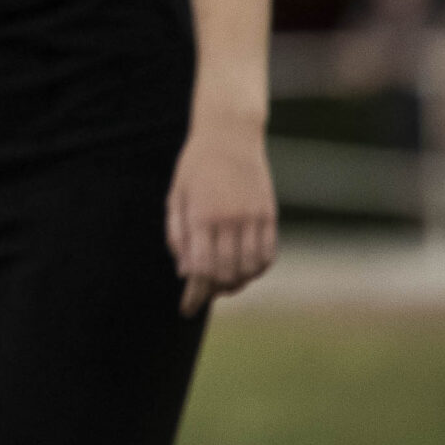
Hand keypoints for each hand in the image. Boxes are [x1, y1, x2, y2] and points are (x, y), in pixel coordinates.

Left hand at [167, 117, 277, 314]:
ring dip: (236, 283)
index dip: (193, 294)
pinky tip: (245, 272)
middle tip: (203, 296)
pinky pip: (268, 254)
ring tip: (223, 285)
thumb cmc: (194, 166)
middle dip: (213, 292)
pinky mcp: (269, 215)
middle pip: (225, 274)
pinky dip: (258, 270)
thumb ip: (177, 235)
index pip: (199, 269)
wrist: (229, 135)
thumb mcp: (175, 196)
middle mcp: (229, 220)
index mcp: (201, 216)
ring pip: (249, 269)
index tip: (186, 309)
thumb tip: (184, 272)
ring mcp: (252, 218)